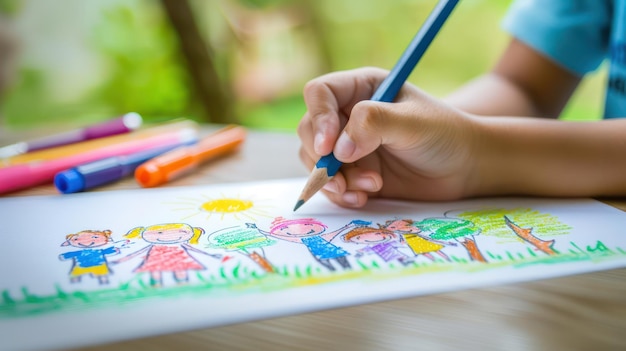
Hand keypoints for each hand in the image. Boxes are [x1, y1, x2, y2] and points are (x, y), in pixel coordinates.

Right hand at [297, 67, 480, 207]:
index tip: (328, 147)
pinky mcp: (352, 172)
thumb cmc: (444, 134)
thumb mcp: (413, 123)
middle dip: (322, 158)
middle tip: (343, 178)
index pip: (320, 93)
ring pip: (314, 160)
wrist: (463, 168)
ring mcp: (347, 145)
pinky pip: (329, 183)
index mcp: (361, 88)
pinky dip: (340, 194)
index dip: (318, 118)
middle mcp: (348, 115)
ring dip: (334, 179)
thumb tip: (338, 149)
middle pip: (309, 130)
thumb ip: (374, 124)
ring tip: (370, 187)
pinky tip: (363, 198)